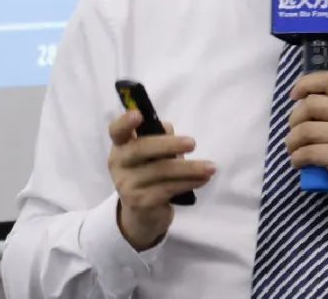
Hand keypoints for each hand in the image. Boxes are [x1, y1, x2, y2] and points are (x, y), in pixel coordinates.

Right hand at [107, 112, 215, 249]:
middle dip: (169, 145)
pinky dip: (189, 182)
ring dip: (189, 168)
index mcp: (121, 145)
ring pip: (161, 171)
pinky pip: (168, 189)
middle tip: (193, 143)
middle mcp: (118, 163)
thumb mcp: (154, 152)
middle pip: (141, 149)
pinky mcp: (140, 202)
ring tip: (210, 167)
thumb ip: (160, 137)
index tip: (138, 114)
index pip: (117, 130)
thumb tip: (169, 131)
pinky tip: (203, 179)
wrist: (143, 212)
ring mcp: (126, 184)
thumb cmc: (151, 171)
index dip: (125, 122)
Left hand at [286, 72, 327, 215]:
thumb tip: (300, 100)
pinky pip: (306, 152)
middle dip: (295, 118)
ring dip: (292, 141)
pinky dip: (297, 157)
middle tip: (296, 131)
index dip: (306, 83)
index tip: (294, 95)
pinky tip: (299, 162)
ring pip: (305, 129)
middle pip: (311, 104)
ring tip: (295, 148)